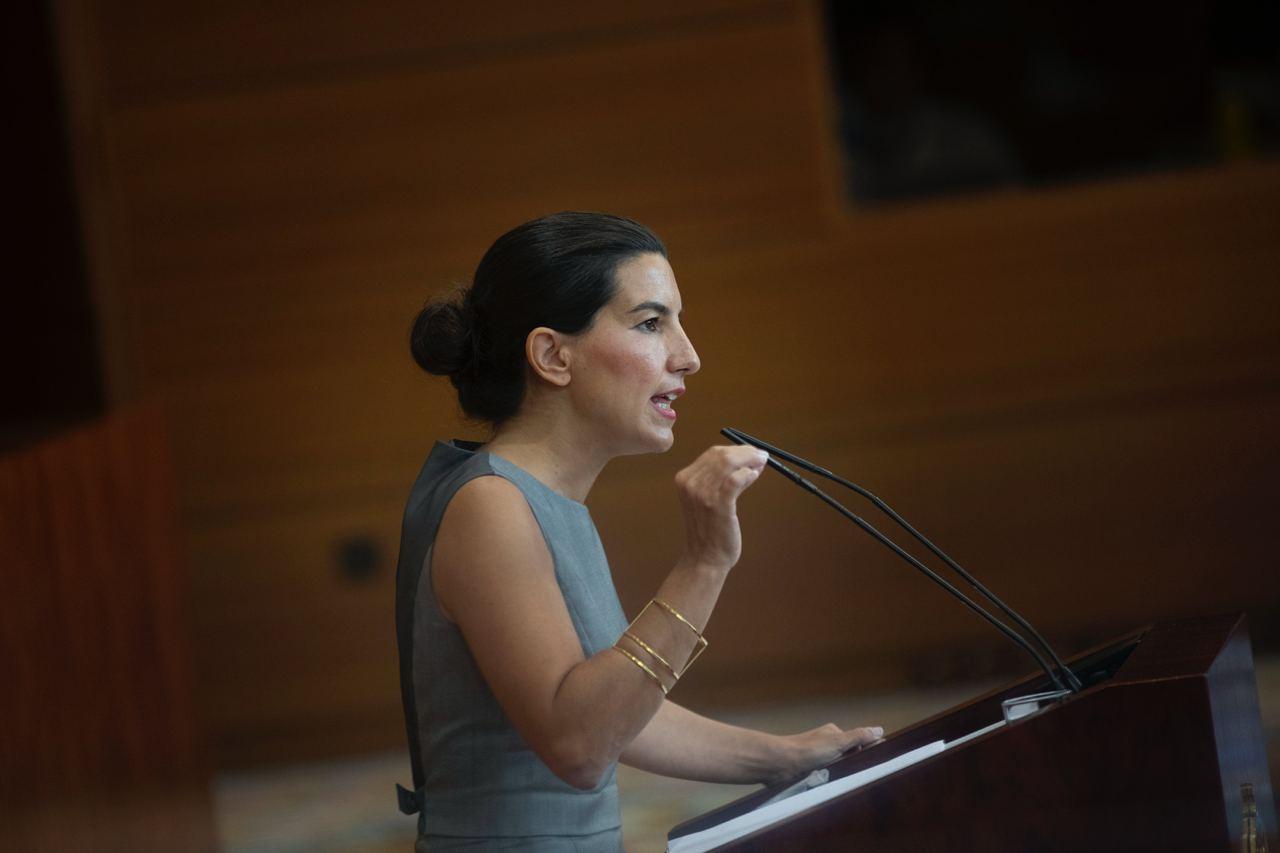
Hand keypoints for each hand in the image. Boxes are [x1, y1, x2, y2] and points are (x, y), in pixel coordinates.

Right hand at [673, 445, 768, 571]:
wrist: (705, 558)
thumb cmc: (709, 529)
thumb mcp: (706, 498)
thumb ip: (719, 479)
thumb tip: (748, 460)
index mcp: (684, 478)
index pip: (712, 453)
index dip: (736, 450)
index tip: (751, 453)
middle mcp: (690, 483)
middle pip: (720, 454)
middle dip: (745, 452)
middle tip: (761, 456)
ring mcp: (703, 494)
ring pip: (728, 463)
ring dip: (749, 460)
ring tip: (760, 464)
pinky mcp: (718, 505)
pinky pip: (735, 480)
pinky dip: (747, 474)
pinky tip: (754, 476)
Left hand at [769, 723, 883, 784]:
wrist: (781, 764)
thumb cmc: (809, 750)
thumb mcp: (838, 742)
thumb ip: (858, 737)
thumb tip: (880, 730)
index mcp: (834, 734)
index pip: (858, 741)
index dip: (868, 751)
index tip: (879, 763)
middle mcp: (826, 743)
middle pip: (849, 755)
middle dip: (856, 765)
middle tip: (865, 777)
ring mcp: (818, 758)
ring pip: (838, 767)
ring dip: (843, 774)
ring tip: (851, 784)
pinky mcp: (810, 771)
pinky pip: (827, 776)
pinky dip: (832, 780)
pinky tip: (836, 787)